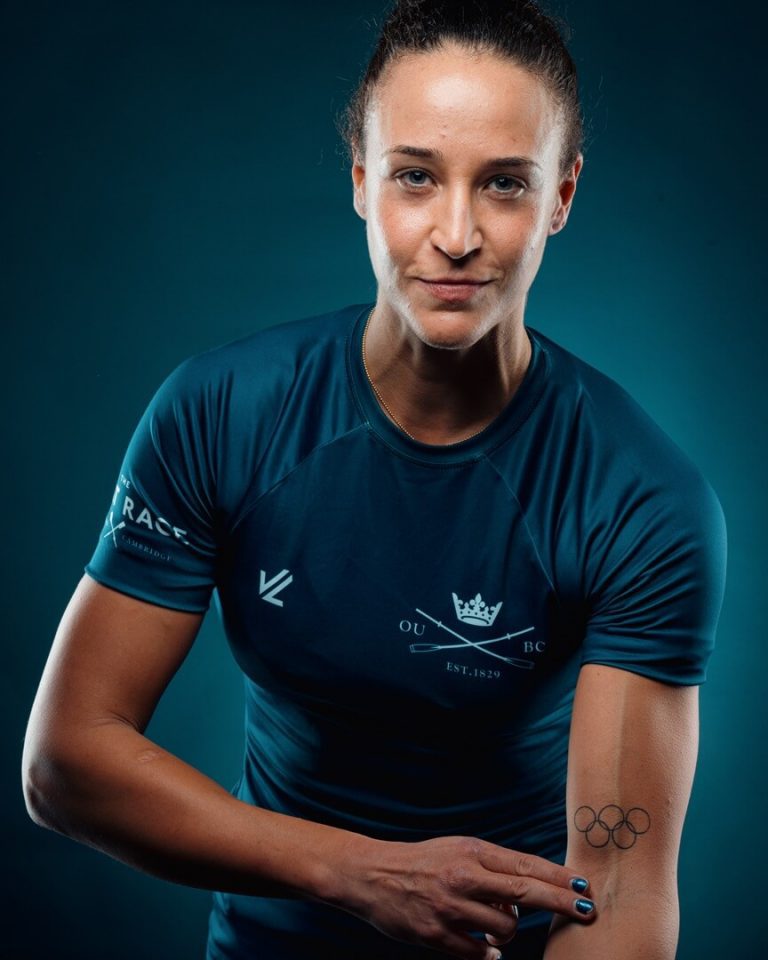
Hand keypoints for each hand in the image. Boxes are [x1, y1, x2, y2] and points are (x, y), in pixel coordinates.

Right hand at [337, 835, 595, 959]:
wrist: (374, 875)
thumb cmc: (425, 862)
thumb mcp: (459, 851)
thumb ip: (493, 868)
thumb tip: (528, 895)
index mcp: (471, 852)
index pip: (524, 865)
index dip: (558, 877)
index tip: (584, 887)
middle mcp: (464, 876)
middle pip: (525, 892)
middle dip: (561, 902)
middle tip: (587, 910)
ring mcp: (450, 907)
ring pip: (504, 929)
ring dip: (508, 932)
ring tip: (493, 927)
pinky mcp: (436, 935)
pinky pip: (479, 954)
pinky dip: (488, 953)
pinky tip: (485, 948)